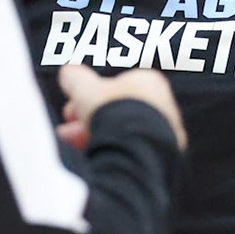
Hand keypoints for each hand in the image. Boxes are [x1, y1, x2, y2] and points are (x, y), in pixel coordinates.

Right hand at [55, 63, 185, 150]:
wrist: (136, 148)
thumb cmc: (115, 113)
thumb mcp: (85, 88)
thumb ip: (75, 78)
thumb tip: (68, 72)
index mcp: (149, 82)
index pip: (114, 87)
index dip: (87, 98)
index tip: (71, 110)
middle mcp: (163, 106)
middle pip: (117, 112)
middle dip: (88, 121)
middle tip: (68, 131)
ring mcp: (166, 133)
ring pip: (123, 134)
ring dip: (95, 138)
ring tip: (74, 147)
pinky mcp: (163, 156)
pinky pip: (132, 152)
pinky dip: (113, 154)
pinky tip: (96, 160)